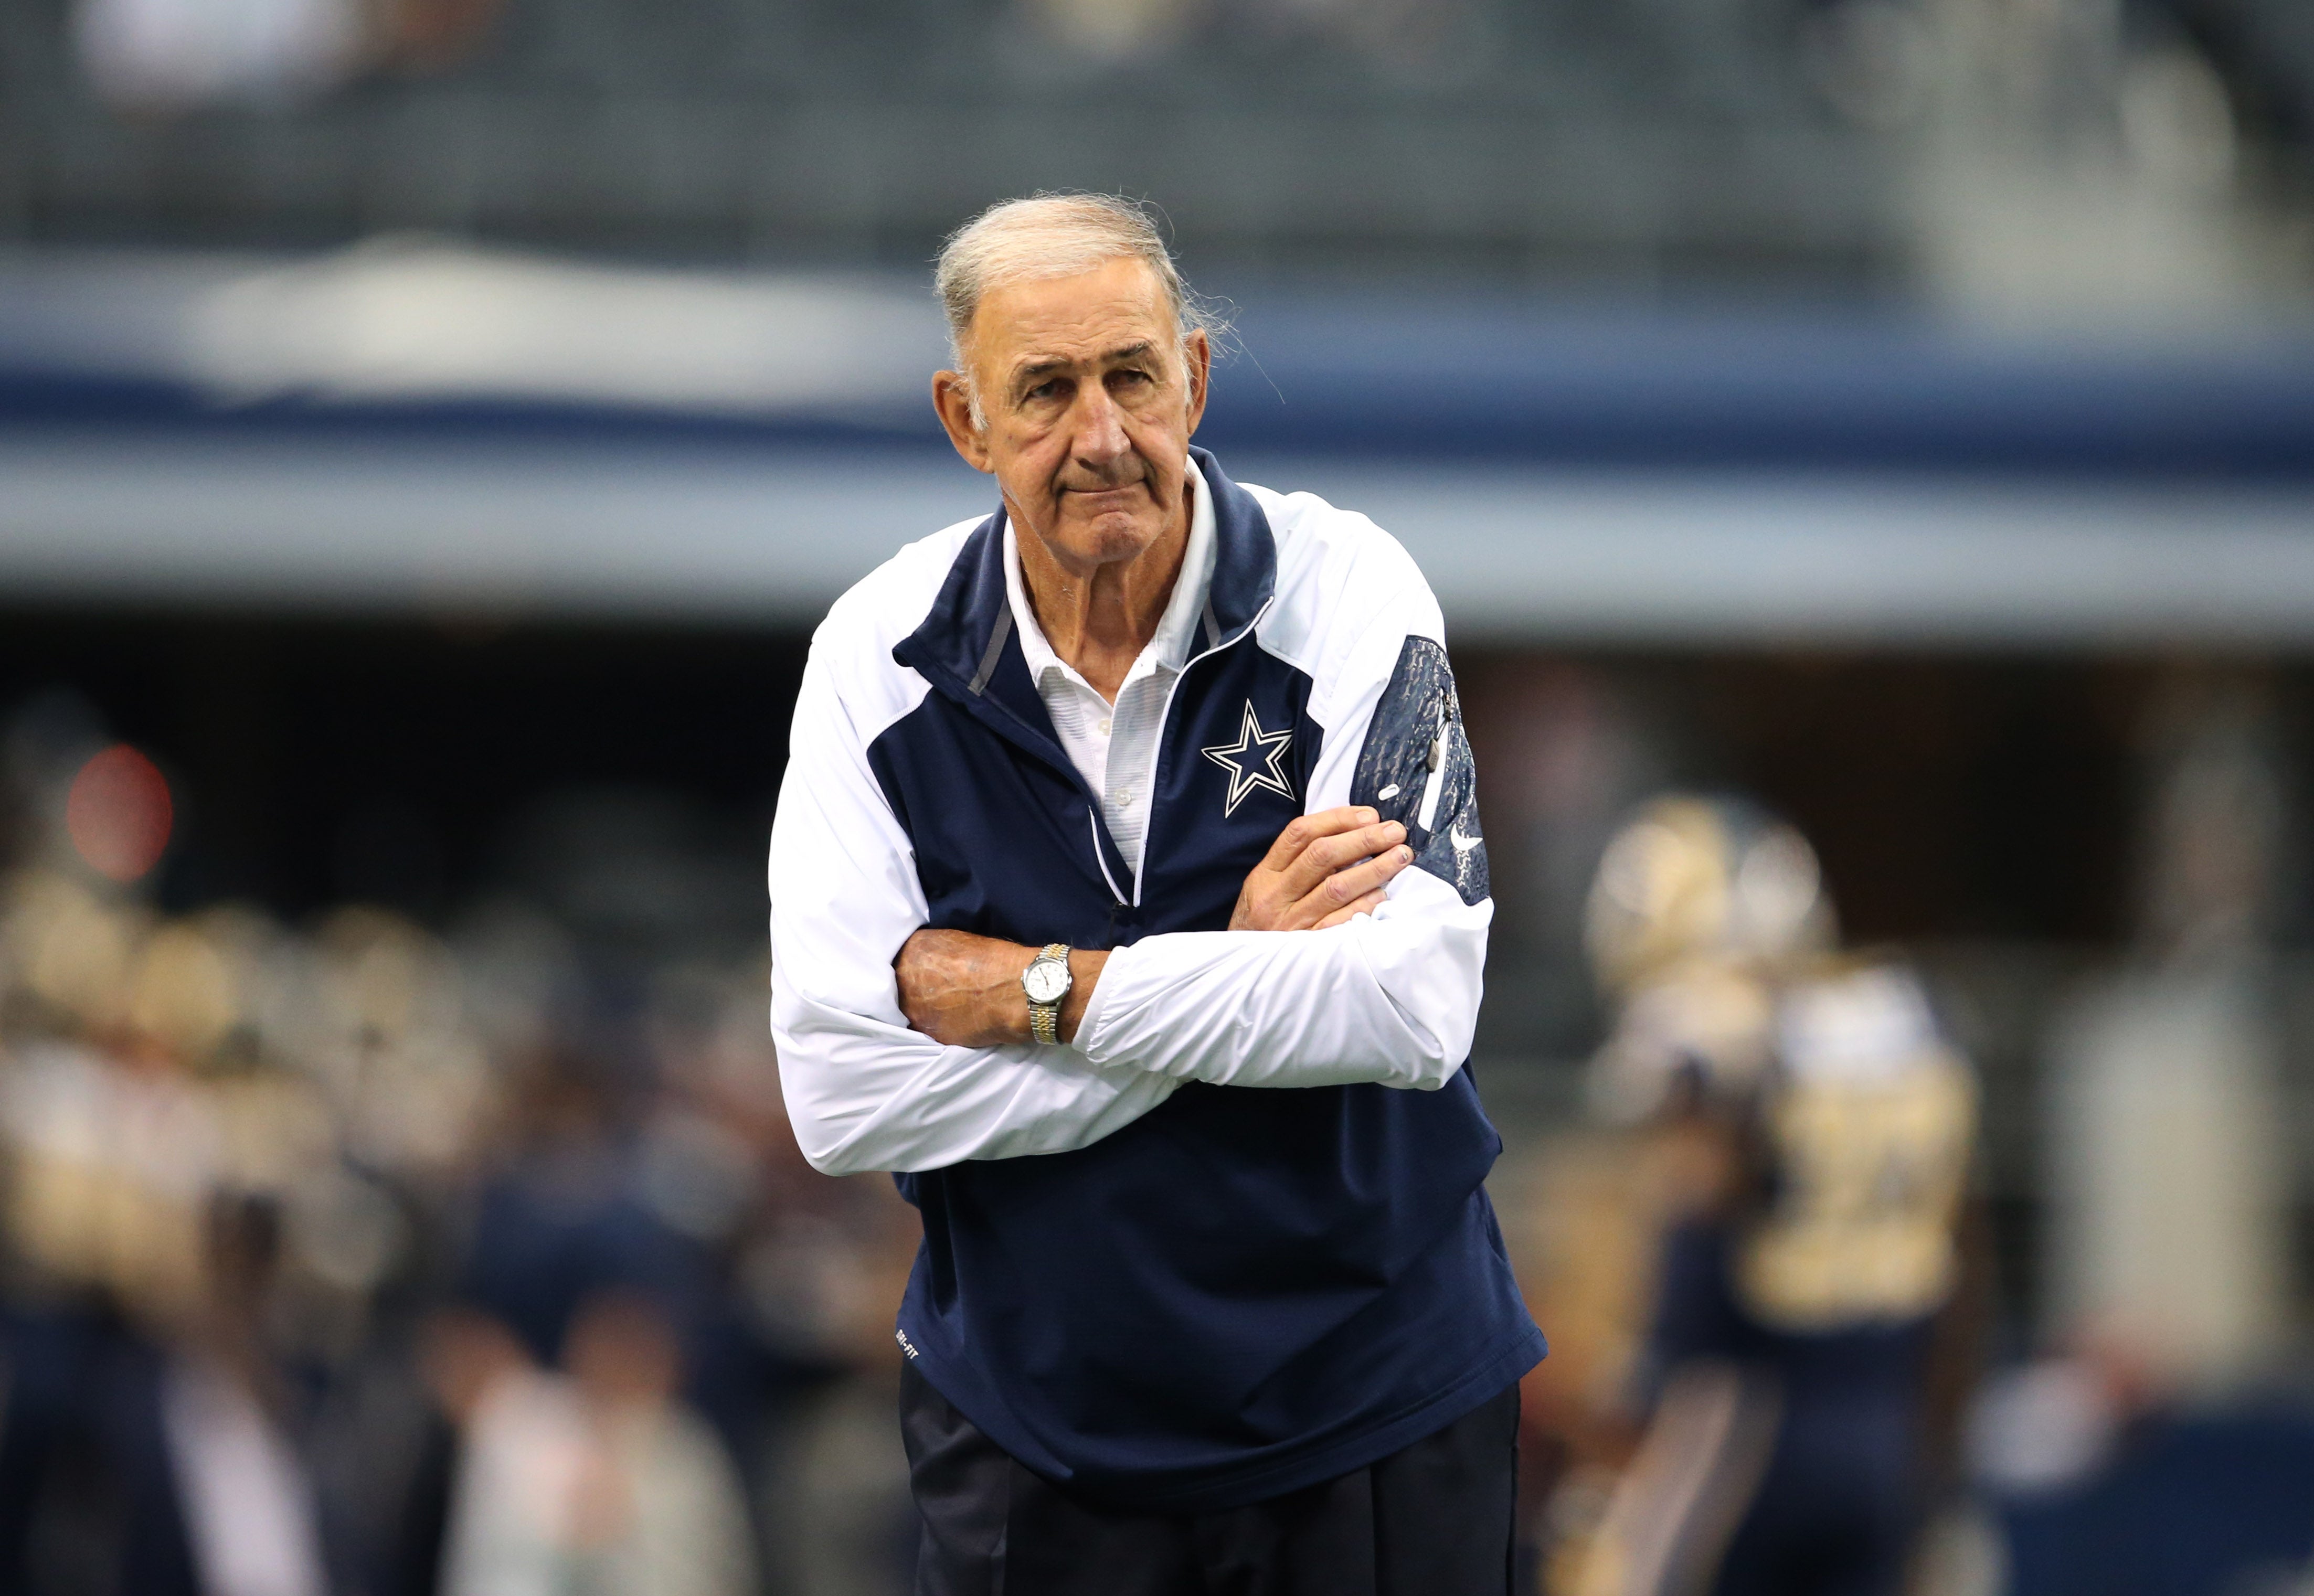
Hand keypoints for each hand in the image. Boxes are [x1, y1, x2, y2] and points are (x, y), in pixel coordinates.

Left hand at [895, 930, 1104, 1046]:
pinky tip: (946, 1021)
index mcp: (914, 949)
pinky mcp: (929, 1033)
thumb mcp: (957, 940)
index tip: (916, 971)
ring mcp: (914, 1008)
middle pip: (894, 985)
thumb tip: (926, 961)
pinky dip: (930, 1026)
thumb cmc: (997, 961)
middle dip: (908, 987)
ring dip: (916, 1008)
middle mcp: (905, 977)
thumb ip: (933, 951)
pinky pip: (921, 1030)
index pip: (894, 958)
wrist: (1021, 992)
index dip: (908, 967)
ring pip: (905, 1010)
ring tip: (937, 1007)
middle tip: (926, 990)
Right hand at [1229, 806, 1412, 931]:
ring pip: (1336, 887)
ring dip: (1373, 868)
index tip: (1368, 814)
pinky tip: (1383, 894)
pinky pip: (1341, 922)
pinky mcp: (1307, 948)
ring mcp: (1291, 924)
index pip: (1300, 834)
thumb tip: (1349, 833)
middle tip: (1394, 831)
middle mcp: (1275, 896)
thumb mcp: (1266, 887)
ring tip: (1400, 856)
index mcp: (1265, 875)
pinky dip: (1364, 906)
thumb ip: (1296, 863)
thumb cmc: (1262, 923)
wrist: (1242, 971)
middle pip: (1322, 856)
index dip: (1337, 819)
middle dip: (1363, 839)